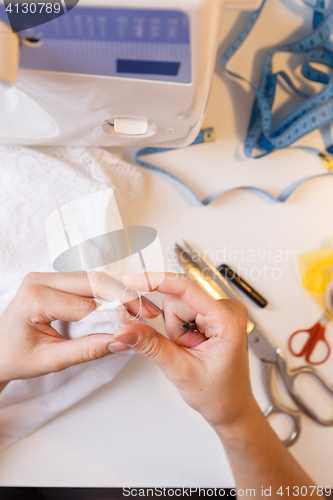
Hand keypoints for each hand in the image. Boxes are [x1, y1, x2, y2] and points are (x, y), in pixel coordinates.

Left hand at [0, 272, 160, 385]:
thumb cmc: (16, 357)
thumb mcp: (52, 360)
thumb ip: (88, 350)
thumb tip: (121, 342)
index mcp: (34, 298)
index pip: (86, 305)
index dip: (116, 316)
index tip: (139, 327)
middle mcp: (40, 279)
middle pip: (93, 281)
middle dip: (124, 297)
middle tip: (148, 311)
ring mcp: (47, 276)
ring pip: (94, 279)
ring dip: (120, 293)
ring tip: (142, 309)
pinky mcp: (56, 280)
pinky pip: (88, 283)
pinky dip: (108, 293)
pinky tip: (125, 305)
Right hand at [113, 272, 258, 430]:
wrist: (231, 406)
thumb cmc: (219, 393)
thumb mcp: (180, 369)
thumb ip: (150, 345)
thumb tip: (126, 330)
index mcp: (227, 319)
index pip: (186, 289)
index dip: (156, 281)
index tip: (134, 279)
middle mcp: (228, 308)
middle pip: (178, 298)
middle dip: (172, 325)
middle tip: (185, 349)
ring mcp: (221, 309)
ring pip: (178, 303)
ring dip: (176, 328)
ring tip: (191, 349)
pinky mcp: (213, 312)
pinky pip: (183, 309)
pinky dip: (181, 328)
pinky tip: (194, 344)